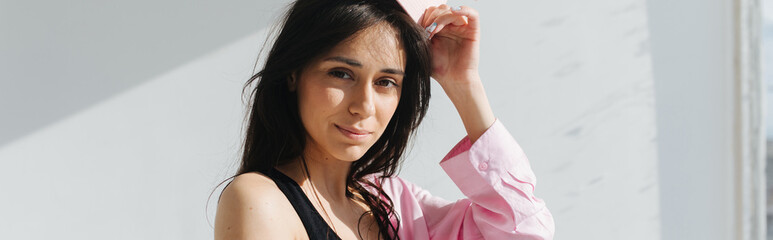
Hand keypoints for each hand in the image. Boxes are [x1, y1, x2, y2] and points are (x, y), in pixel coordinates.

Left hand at [420, 5, 493, 142]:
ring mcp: (462, 28)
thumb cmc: (439, 68)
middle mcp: (451, 26)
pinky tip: (455, 12)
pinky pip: (472, 14)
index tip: (421, 30)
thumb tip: (413, 20)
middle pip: (441, 9)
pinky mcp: (473, 31)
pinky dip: (464, 9)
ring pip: (452, 11)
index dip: (425, 17)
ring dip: (441, 17)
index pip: (432, 12)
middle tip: (428, 32)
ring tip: (435, 30)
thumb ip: (420, 34)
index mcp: (440, 29)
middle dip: (432, 17)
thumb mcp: (424, 48)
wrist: (452, 80)